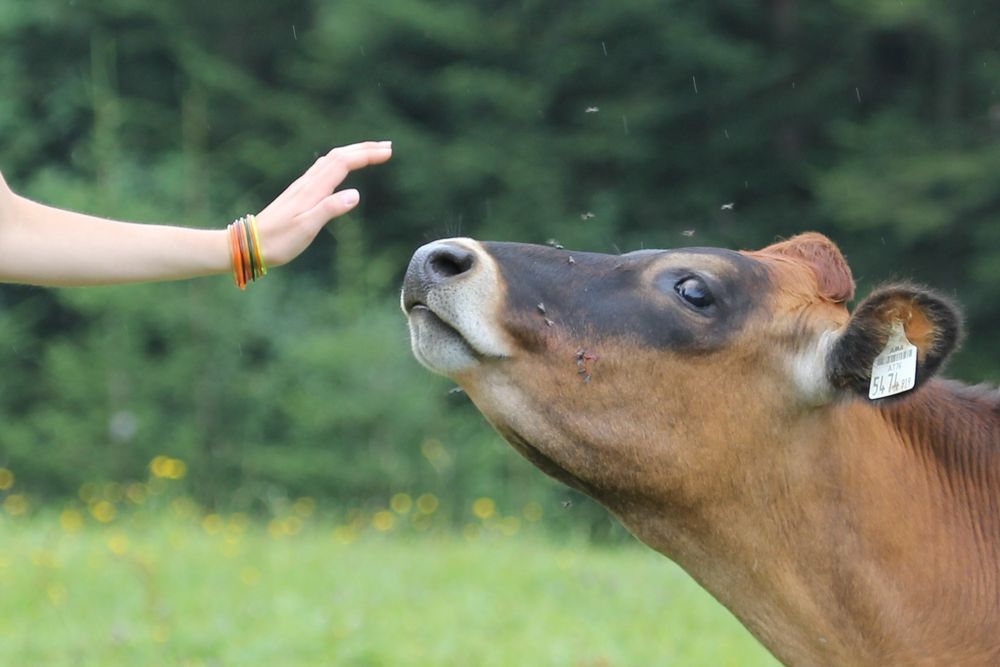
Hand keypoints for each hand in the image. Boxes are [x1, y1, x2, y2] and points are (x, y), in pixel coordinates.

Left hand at [254, 141, 392, 266]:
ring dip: (353, 153)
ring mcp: (303, 186)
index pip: (344, 163)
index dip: (366, 155)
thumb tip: (356, 195)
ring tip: (371, 152)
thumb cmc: (278, 241)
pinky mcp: (300, 193)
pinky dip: (340, 162)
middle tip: (388, 147)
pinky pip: (323, 169)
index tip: (388, 152)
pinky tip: (342, 167)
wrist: (249, 244)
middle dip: (364, 149)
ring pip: (331, 160)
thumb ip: (330, 209)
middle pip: (339, 156)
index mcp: (313, 189)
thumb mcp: (306, 228)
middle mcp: (308, 183)